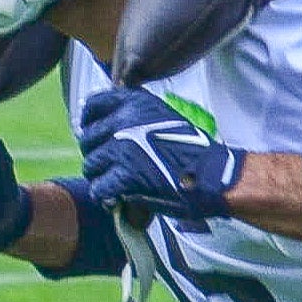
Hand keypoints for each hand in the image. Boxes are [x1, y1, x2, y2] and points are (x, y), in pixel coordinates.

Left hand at [75, 81, 245, 227]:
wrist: (213, 174)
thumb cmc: (191, 150)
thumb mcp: (162, 117)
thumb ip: (134, 115)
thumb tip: (105, 125)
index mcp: (135, 102)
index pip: (94, 105)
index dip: (89, 122)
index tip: (93, 134)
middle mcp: (124, 121)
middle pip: (88, 140)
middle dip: (97, 156)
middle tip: (110, 168)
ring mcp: (122, 149)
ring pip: (91, 166)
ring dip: (101, 178)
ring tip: (116, 185)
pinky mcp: (125, 176)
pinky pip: (99, 188)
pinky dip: (105, 197)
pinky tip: (117, 198)